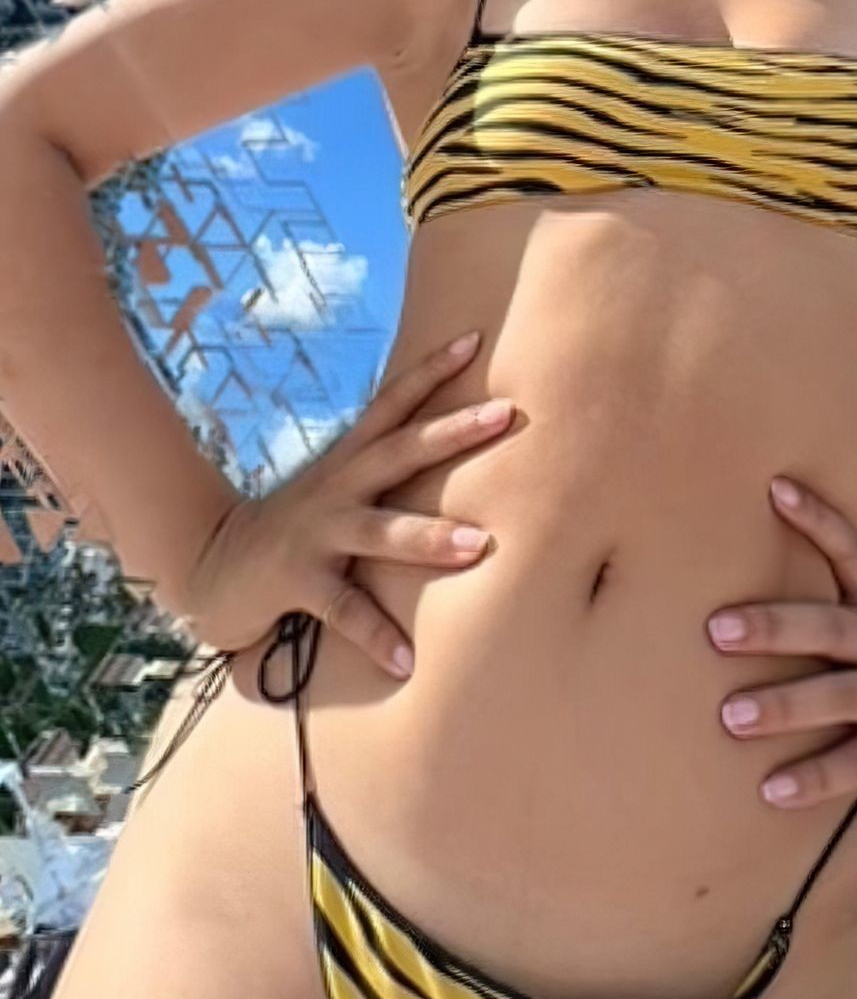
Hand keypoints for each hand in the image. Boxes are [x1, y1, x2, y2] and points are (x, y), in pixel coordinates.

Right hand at [179, 331, 514, 678]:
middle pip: (403, 450)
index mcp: (349, 462)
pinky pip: (346, 610)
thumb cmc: (293, 530)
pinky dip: (378, 636)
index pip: (394, 403)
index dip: (432, 370)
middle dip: (455, 431)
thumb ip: (384, 473)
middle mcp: (338, 488)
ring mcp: (318, 533)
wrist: (209, 567)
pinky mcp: (299, 582)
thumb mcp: (338, 490)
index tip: (475, 338)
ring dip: (431, 537)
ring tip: (479, 546)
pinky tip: (408, 661)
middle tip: (506, 413)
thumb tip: (446, 449)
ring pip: (383, 530)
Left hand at [705, 474, 856, 808]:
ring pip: (837, 697)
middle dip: (773, 627)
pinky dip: (812, 777)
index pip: (847, 550)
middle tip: (715, 628)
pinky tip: (770, 789)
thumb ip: (824, 600)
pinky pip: (853, 764)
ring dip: (783, 707)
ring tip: (730, 716)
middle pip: (829, 627)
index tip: (775, 487)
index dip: (815, 517)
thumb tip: (748, 564)